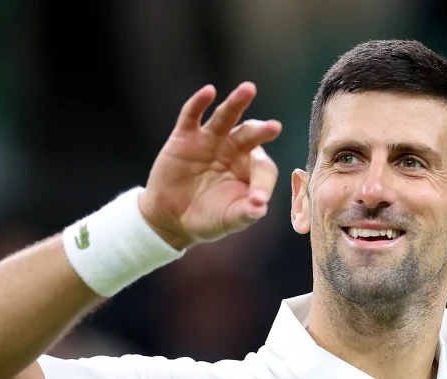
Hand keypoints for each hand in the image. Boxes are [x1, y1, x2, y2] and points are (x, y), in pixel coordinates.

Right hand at [138, 82, 281, 249]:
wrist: (172, 219)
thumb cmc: (208, 219)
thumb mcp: (230, 220)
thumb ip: (247, 213)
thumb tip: (261, 207)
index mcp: (250, 170)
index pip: (263, 168)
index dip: (262, 183)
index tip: (257, 200)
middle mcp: (234, 150)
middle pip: (251, 134)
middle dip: (262, 131)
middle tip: (274, 128)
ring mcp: (210, 141)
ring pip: (226, 117)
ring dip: (237, 103)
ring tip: (249, 89)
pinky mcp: (185, 137)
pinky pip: (192, 115)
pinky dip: (199, 102)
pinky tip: (209, 91)